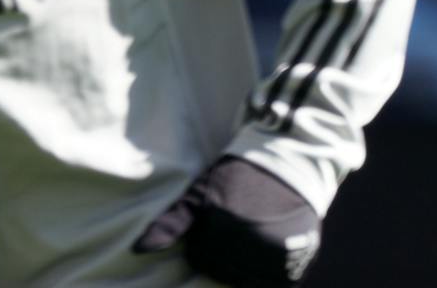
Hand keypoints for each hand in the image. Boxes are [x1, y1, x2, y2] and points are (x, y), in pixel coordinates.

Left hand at [133, 155, 319, 285]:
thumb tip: (139, 249)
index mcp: (224, 227)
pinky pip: (273, 284)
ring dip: (244, 266)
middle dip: (223, 255)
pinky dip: (267, 274)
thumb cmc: (239, 174)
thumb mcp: (203, 190)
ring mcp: (276, 254)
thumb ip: (173, 221)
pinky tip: (266, 253)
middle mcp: (250, 243)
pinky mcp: (297, 261)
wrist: (289, 161)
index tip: (217, 222)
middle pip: (222, 271)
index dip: (204, 242)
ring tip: (251, 239)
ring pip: (246, 280)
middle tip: (236, 229)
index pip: (200, 259)